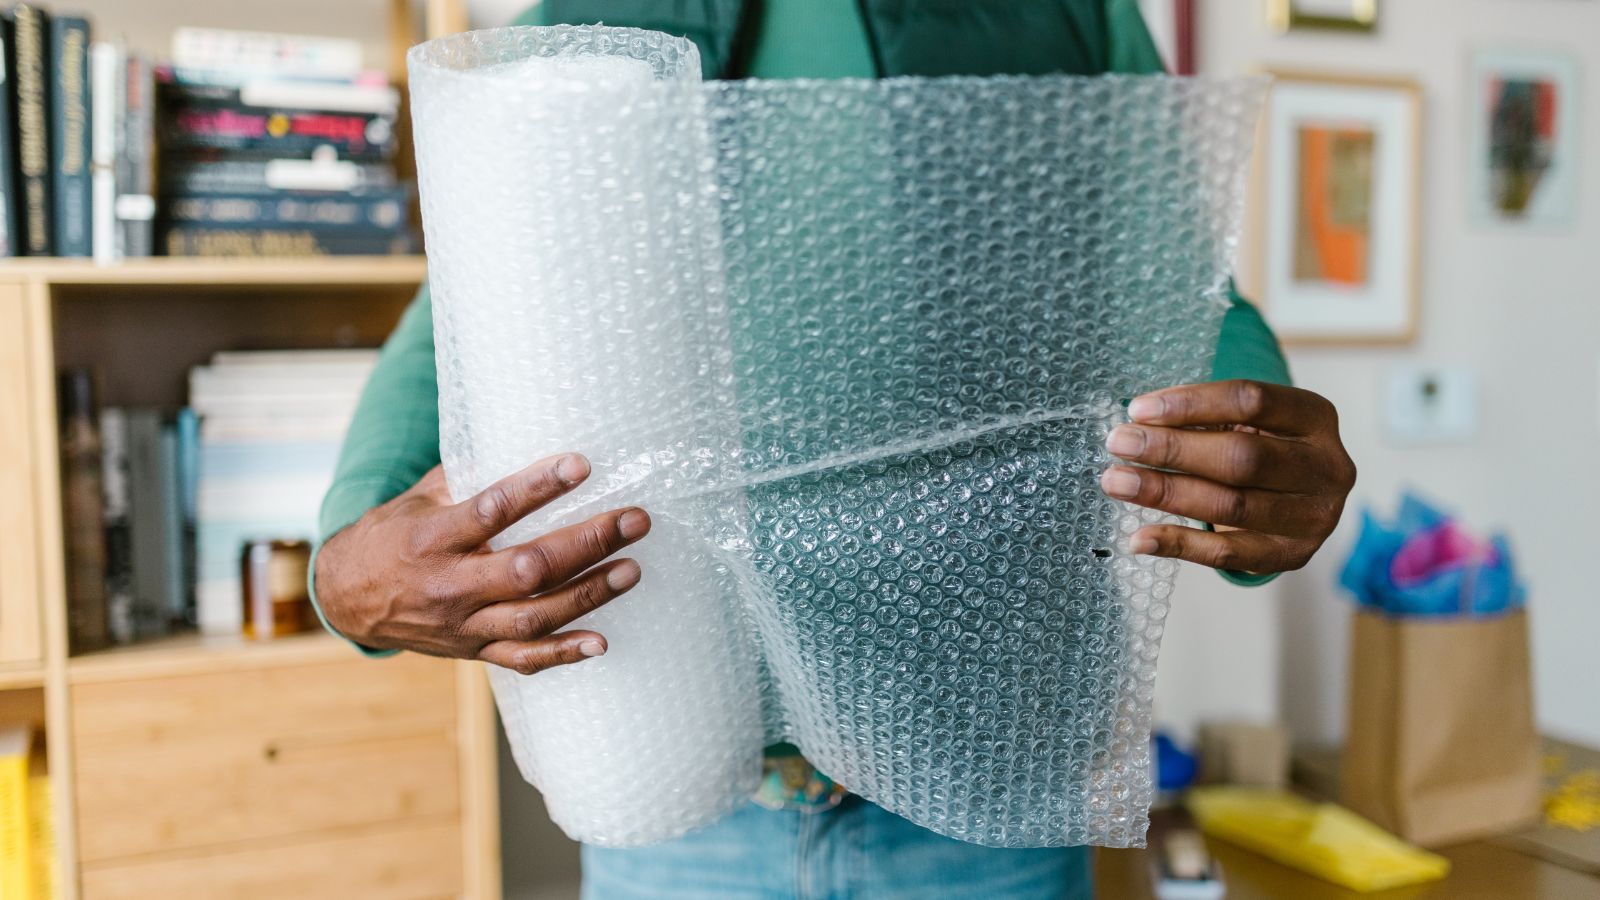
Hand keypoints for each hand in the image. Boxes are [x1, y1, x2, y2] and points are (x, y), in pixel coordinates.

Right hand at [313, 453, 650, 673]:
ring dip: (587, 594)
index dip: (537, 488)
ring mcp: (462, 625)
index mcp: (432, 537)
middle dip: (586, 543)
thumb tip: (523, 433)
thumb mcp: (419, 498)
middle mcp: (449, 585)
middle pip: (527, 568)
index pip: (491, 510)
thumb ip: (468, 475)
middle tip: (635, 520)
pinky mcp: (472, 651)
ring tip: (632, 569)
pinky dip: (563, 652)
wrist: (346, 599)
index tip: (581, 465)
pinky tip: (602, 641)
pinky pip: (522, 659)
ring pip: (533, 617)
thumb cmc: (393, 534)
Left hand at [1098, 380, 1355, 573]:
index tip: (1138, 410)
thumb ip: (1204, 418)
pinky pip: (1229, 553)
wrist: (1302, 499)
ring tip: (1117, 482)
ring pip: (1232, 505)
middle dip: (1173, 450)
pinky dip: (1179, 544)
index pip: (1251, 401)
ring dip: (1166, 493)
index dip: (1191, 404)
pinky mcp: (1293, 555)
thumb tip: (1141, 422)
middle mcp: (1326, 466)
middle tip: (1120, 443)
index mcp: (1315, 417)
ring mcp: (1315, 516)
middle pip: (1242, 456)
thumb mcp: (1248, 421)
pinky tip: (1140, 538)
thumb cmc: (1263, 447)